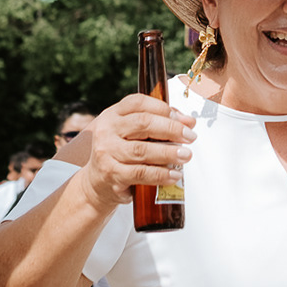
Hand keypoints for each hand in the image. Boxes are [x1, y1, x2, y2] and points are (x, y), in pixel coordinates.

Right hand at [77, 94, 196, 208]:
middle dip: (171, 129)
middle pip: (143, 123)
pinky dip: (160, 174)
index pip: (138, 103)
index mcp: (113, 114)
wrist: (96, 183)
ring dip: (169, 153)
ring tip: (186, 155)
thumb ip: (156, 123)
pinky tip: (174, 175)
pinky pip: (140, 173)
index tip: (183, 120)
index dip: (164, 108)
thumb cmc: (120, 153)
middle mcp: (106, 130)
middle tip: (190, 136)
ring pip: (142, 150)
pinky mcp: (111, 174)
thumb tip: (188, 122)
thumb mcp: (131, 133)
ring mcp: (107, 152)